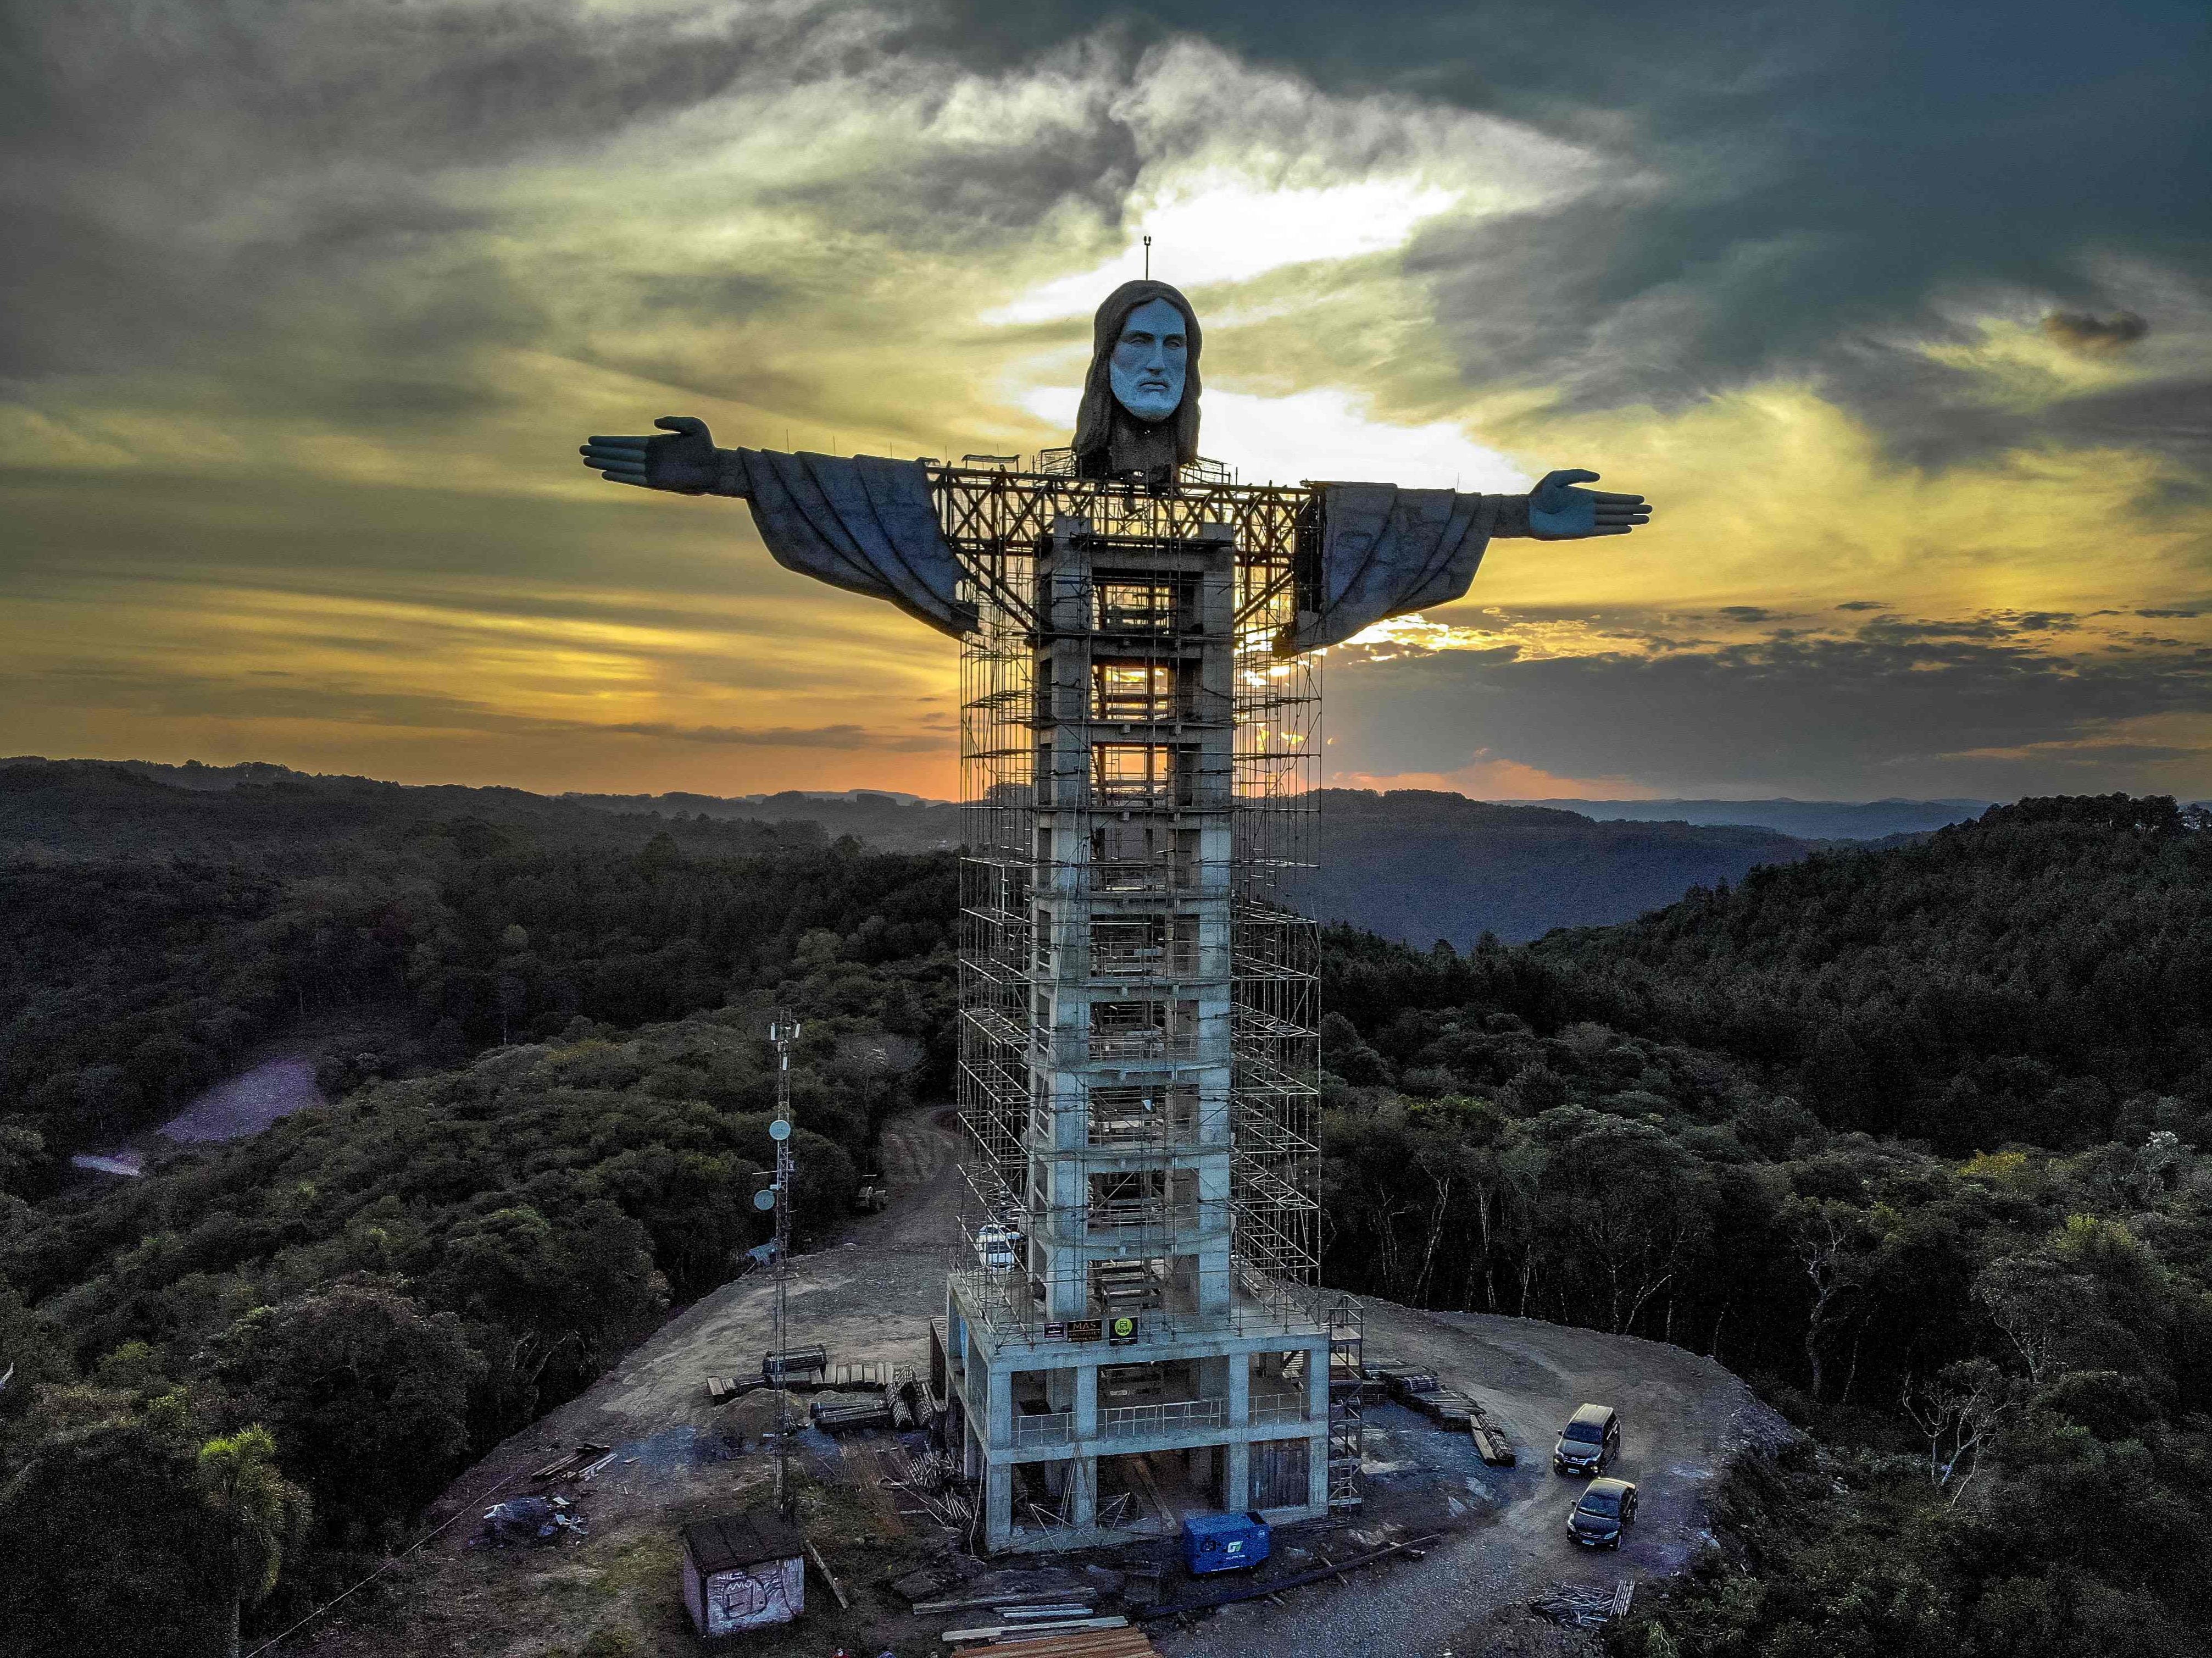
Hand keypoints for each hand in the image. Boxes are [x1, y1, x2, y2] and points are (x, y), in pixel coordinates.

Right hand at [578, 415, 719, 492]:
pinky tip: (605, 473)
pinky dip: (620, 476)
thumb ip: (674, 421)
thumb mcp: (694, 426)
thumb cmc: (707, 446)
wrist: (716, 468)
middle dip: (601, 452)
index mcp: (655, 443)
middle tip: (581, 450)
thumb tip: (654, 424)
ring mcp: (652, 469)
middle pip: (620, 454)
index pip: (626, 442)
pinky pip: (634, 478)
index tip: (593, 440)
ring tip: (586, 461)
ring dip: (605, 463)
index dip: (609, 442)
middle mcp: (650, 457)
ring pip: (623, 465)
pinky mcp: (657, 482)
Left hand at [1527, 468, 1651, 538]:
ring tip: (1645, 520)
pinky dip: (1614, 529)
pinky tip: (1628, 528)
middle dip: (1633, 510)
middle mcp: (1588, 510)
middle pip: (1616, 510)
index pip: (1611, 499)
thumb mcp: (1558, 478)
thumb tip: (1599, 479)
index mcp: (1585, 497)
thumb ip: (1579, 475)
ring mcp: (1585, 521)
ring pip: (1612, 520)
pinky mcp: (1580, 532)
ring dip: (1629, 520)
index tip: (1641, 499)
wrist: (1527, 513)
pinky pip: (1602, 531)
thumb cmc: (1540, 495)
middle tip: (1650, 510)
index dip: (1627, 499)